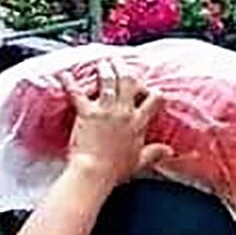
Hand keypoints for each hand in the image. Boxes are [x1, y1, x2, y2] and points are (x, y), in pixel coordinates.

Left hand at [53, 61, 171, 189]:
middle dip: (125, 70)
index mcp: (138, 122)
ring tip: (103, 63)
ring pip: (108, 81)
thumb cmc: (116, 169)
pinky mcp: (86, 112)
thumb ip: (155, 153)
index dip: (155, 92)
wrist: (95, 171)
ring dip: (106, 70)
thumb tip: (169, 152)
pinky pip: (78, 93)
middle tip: (120, 64)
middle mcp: (123, 112)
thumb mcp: (140, 161)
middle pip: (129, 82)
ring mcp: (105, 110)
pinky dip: (71, 83)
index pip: (154, 100)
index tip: (151, 90)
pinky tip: (66, 75)